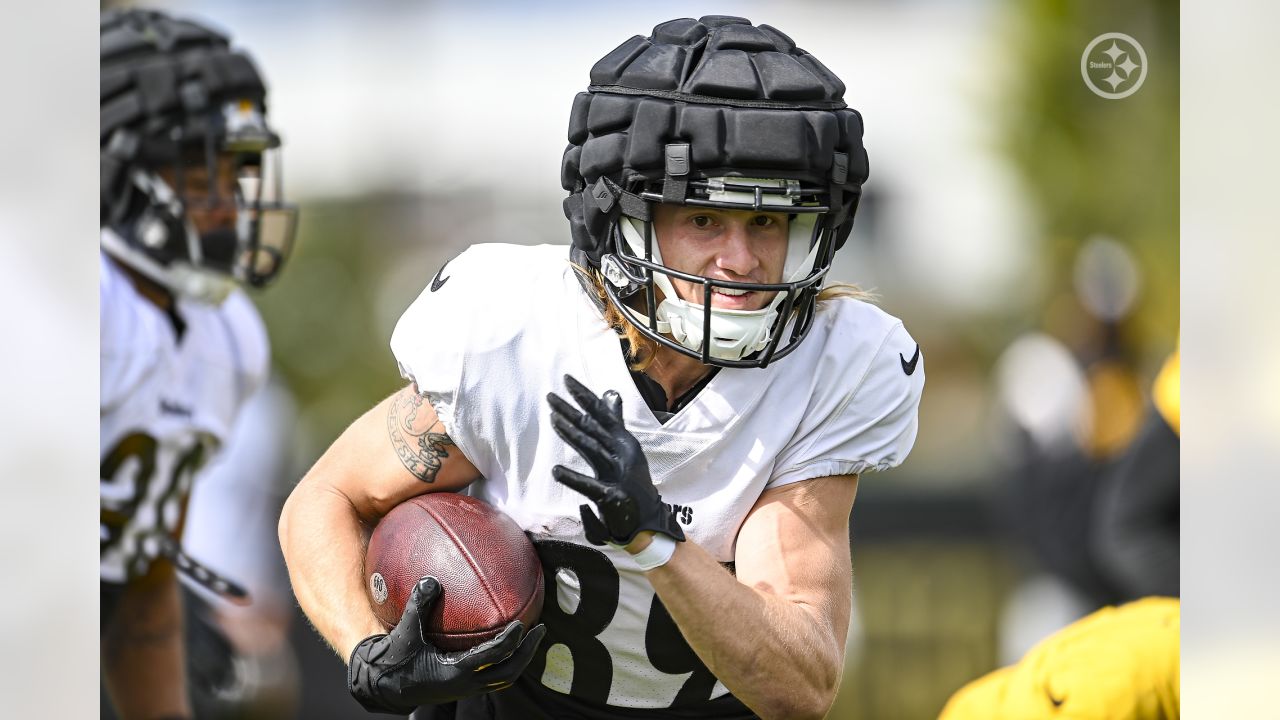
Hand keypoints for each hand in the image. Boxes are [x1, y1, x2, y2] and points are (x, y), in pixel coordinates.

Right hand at [347, 577, 545, 713]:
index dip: (510, 642)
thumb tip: (430, 578)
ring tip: (530, 637)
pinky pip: (493, 677)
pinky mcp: (463, 688)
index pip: (492, 658)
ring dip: (520, 659)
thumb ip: (418, 605)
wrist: (382, 687)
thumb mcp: (405, 632)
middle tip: (540, 629)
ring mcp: (466, 689)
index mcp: (455, 673)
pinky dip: (504, 661)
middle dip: (527, 652)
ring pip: (504, 679)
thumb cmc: (393, 660)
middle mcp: (465, 685)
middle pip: (509, 673)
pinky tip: (506, 644)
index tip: (522, 625)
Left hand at [548, 374, 685, 545]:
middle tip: (550, 396)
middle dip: (571, 410)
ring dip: (572, 434)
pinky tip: (556, 471)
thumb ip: (615, 421)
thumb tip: (610, 393)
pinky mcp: (612, 497)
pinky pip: (590, 486)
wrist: (646, 520)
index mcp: (624, 442)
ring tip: (552, 419)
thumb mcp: (624, 448)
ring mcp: (619, 474)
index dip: (584, 397)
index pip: (602, 414)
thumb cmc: (631, 482)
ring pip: (592, 449)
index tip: (566, 380)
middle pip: (594, 428)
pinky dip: (573, 478)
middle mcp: (623, 454)